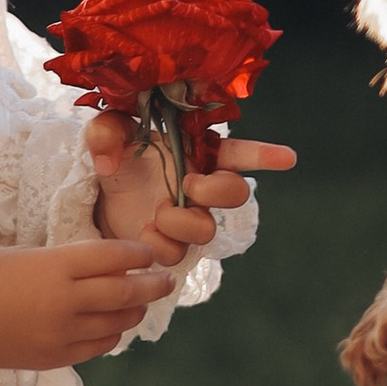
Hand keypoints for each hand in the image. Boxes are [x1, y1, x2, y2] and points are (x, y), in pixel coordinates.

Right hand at [0, 239, 175, 385]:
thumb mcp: (28, 257)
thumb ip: (69, 263)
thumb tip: (113, 265)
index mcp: (55, 267)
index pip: (113, 256)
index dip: (138, 253)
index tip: (149, 252)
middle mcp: (64, 300)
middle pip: (125, 291)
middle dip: (153, 285)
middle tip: (167, 280)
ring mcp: (61, 333)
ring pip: (117, 322)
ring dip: (135, 311)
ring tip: (141, 302)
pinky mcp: (56, 357)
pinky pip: (99, 346)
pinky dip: (112, 333)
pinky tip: (113, 324)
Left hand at [85, 114, 296, 261]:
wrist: (98, 196)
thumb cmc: (117, 157)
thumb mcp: (108, 132)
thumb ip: (107, 132)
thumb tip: (109, 160)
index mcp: (196, 153)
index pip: (239, 154)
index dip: (264, 156)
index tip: (288, 158)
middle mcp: (200, 186)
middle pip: (237, 194)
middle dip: (217, 191)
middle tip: (189, 185)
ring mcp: (188, 218)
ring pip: (207, 230)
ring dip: (181, 222)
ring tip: (156, 213)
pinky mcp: (170, 245)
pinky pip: (176, 253)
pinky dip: (158, 244)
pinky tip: (143, 232)